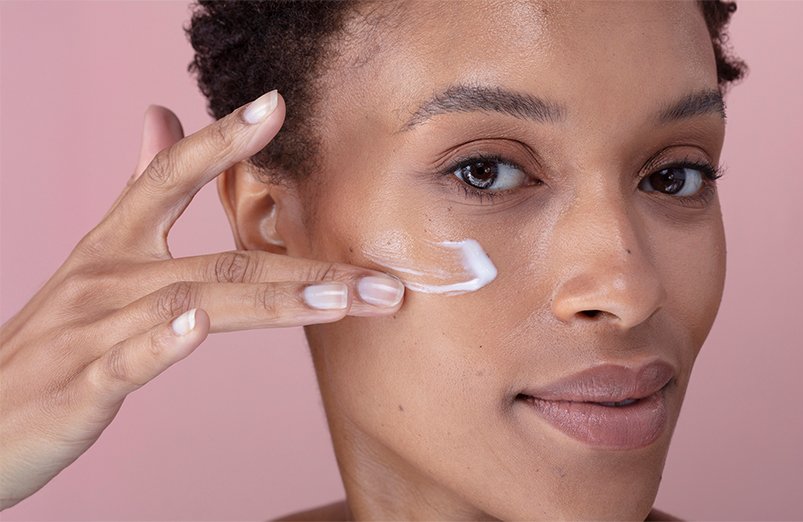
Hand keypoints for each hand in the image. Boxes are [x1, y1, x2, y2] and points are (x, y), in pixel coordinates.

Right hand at [0, 91, 403, 509]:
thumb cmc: (53, 341)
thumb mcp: (98, 259)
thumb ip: (139, 190)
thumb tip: (160, 116)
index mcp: (114, 245)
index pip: (171, 177)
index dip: (223, 140)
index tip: (277, 106)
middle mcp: (107, 277)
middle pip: (220, 257)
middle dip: (308, 266)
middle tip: (382, 280)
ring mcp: (93, 328)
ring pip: (197, 302)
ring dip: (276, 300)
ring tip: (342, 299)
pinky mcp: (79, 384)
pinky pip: (128, 358)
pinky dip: (164, 342)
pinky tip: (199, 327)